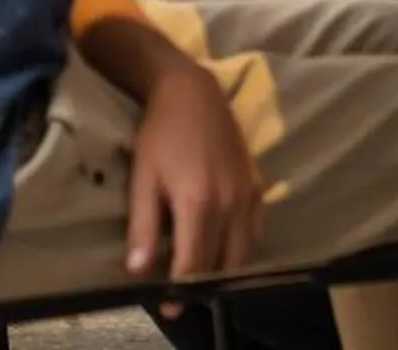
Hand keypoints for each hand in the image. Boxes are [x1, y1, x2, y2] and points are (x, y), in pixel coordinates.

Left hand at [125, 53, 264, 281]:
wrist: (192, 92)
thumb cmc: (160, 134)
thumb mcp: (143, 179)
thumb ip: (143, 227)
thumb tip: (139, 271)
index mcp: (199, 203)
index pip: (194, 265)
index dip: (181, 291)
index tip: (168, 305)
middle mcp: (231, 204)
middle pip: (222, 264)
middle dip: (203, 283)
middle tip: (183, 291)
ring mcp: (249, 194)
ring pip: (244, 251)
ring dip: (224, 267)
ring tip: (202, 271)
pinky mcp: (258, 185)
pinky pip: (257, 229)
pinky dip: (243, 245)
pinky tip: (225, 244)